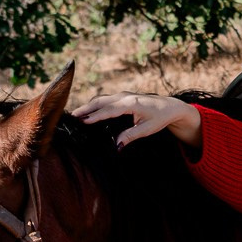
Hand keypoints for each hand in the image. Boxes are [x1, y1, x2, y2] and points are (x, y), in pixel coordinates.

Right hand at [72, 93, 201, 148]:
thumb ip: (130, 136)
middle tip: (71, 117)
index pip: (109, 110)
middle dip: (86, 108)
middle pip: (100, 101)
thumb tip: (116, 146)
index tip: (82, 121)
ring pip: (101, 99)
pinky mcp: (122, 97)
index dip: (95, 116)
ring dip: (88, 106)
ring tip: (76, 115)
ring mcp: (123, 95)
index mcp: (131, 104)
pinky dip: (95, 105)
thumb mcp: (147, 129)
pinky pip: (105, 100)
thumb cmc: (160, 118)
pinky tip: (88, 112)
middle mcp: (125, 97)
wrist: (170, 106)